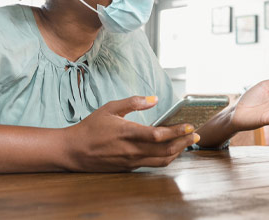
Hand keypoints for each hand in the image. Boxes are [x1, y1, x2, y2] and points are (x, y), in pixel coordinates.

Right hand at [63, 96, 197, 171]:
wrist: (72, 151)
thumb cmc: (90, 127)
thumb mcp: (109, 108)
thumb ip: (133, 102)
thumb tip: (154, 99)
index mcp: (127, 133)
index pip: (158, 135)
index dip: (177, 131)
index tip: (190, 126)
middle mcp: (131, 150)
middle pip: (165, 150)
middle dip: (184, 142)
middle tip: (196, 135)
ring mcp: (130, 161)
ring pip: (161, 160)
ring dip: (178, 152)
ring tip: (188, 143)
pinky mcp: (128, 168)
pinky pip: (153, 164)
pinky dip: (166, 158)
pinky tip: (172, 150)